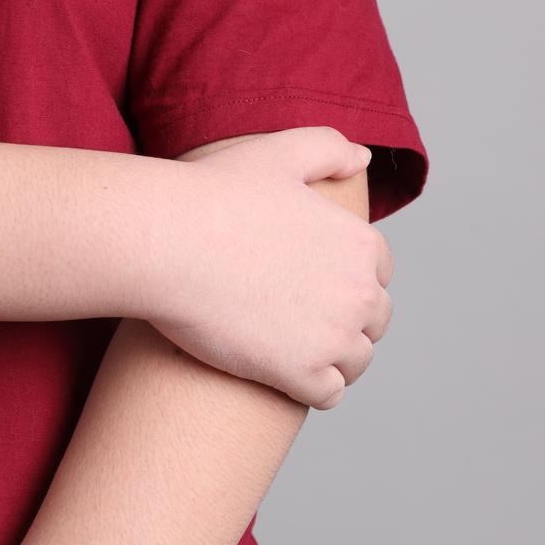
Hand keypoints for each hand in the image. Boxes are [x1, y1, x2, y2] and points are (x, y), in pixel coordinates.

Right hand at [146, 127, 393, 408]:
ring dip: (335, 361)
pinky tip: (288, 380)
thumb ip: (328, 148)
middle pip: (375, 321)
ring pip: (356, 362)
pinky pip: (329, 396)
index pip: (379, 272)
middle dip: (350, 323)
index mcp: (358, 242)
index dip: (350, 279)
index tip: (319, 286)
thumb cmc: (211, 194)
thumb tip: (363, 157)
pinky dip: (315, 391)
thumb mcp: (277, 153)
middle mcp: (358, 291)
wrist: (166, 242)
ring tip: (299, 357)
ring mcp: (332, 336)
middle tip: (308, 325)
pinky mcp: (300, 373)